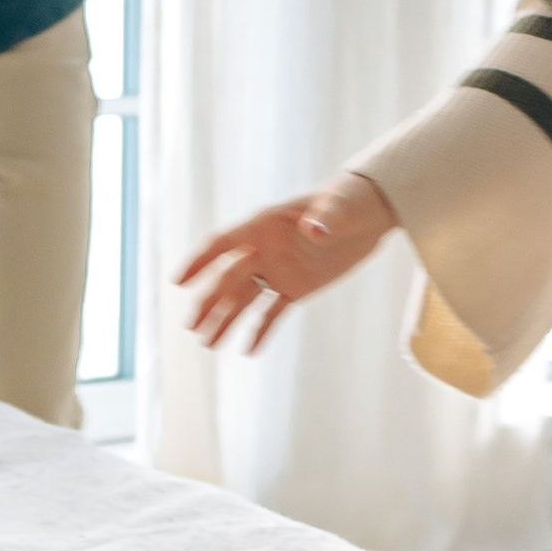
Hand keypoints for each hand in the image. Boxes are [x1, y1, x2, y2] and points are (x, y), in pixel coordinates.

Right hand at [178, 175, 394, 353]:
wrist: (372, 212)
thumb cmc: (352, 199)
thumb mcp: (341, 205)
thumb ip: (326, 218)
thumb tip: (314, 231)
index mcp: (265, 225)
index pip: (224, 244)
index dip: (200, 261)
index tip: (179, 282)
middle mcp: (264, 249)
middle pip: (229, 279)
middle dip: (209, 303)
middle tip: (192, 327)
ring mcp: (278, 270)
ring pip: (244, 299)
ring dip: (226, 320)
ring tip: (209, 345)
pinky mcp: (296, 287)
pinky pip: (273, 312)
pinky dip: (261, 330)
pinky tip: (248, 350)